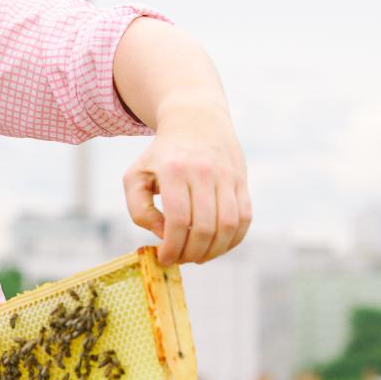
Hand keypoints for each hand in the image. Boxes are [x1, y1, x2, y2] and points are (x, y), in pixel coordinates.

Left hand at [122, 99, 250, 265]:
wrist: (195, 120)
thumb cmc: (160, 155)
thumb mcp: (135, 176)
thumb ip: (139, 210)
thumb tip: (162, 235)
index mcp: (174, 170)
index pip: (177, 219)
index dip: (172, 246)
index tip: (164, 258)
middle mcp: (203, 172)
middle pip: (204, 227)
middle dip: (191, 252)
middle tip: (180, 259)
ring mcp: (226, 176)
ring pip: (228, 225)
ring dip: (214, 250)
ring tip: (198, 257)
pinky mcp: (242, 181)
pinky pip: (245, 218)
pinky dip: (233, 240)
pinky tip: (217, 246)